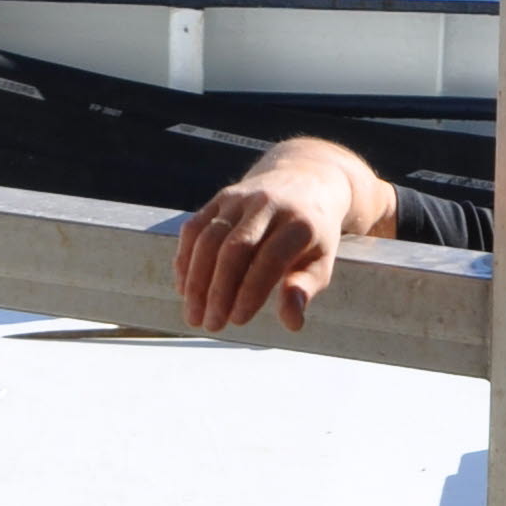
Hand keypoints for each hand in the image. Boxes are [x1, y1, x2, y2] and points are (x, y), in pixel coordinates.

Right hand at [174, 141, 382, 333]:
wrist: (303, 181)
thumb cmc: (311, 234)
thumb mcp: (320, 261)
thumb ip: (305, 289)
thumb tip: (293, 322)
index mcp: (299, 223)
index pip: (270, 259)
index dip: (251, 291)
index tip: (238, 320)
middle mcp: (267, 205)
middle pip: (234, 248)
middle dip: (219, 290)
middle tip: (211, 324)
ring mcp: (240, 198)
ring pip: (208, 238)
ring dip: (196, 280)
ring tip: (194, 314)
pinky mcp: (219, 198)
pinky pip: (194, 228)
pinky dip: (185, 260)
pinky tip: (185, 289)